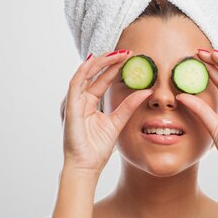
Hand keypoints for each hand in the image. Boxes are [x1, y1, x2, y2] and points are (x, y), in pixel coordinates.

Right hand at [61, 50, 152, 175]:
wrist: (86, 165)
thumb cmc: (97, 148)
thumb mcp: (118, 122)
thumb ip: (130, 106)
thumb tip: (147, 91)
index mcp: (90, 103)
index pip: (103, 80)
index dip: (115, 68)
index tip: (130, 58)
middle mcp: (80, 100)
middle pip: (94, 74)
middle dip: (109, 61)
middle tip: (126, 51)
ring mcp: (73, 102)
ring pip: (85, 74)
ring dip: (100, 62)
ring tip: (116, 53)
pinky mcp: (69, 106)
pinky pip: (75, 84)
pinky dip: (84, 71)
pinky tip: (94, 61)